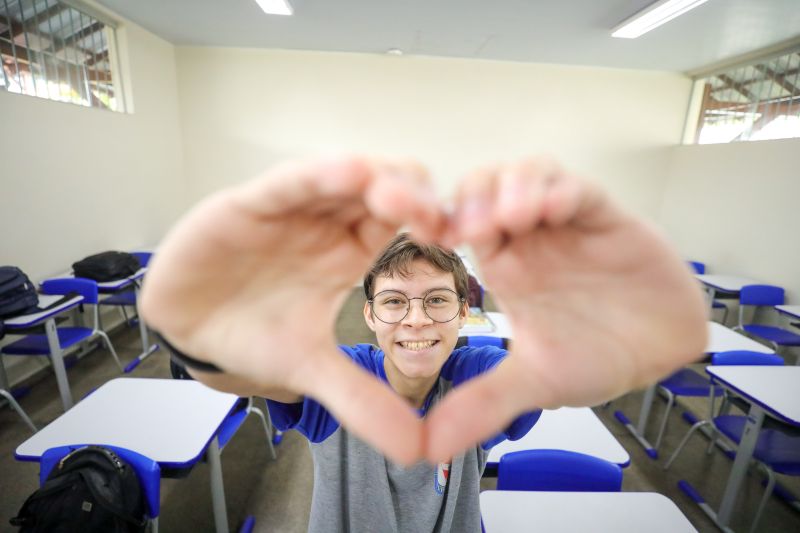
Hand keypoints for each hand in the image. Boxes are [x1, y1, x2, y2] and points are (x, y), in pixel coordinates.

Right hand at [140, 157, 444, 464]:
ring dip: (374, 179)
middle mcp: (329, 224)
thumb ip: (361, 400)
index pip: (402, 228)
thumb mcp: (312, 368)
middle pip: (382, 192)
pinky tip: (347, 173)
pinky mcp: (251, 203)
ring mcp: (293, 209)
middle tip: (436, 217)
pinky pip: (290, 183)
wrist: (189, 327)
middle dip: (412, 196)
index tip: (460, 242)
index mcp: (350, 253)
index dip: (431, 228)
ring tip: (399, 194)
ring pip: (342, 179)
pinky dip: (318, 176)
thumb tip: (416, 450)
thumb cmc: (252, 332)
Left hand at [424, 158, 707, 461]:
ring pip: (528, 176)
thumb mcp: (536, 381)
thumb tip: (429, 447)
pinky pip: (581, 190)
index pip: (457, 223)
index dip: (438, 221)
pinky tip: (554, 206)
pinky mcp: (607, 218)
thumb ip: (485, 403)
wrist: (662, 354)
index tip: (430, 237)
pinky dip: (564, 190)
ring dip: (514, 187)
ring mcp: (567, 224)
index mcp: (505, 266)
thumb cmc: (599, 354)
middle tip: (471, 224)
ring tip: (511, 215)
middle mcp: (530, 238)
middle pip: (485, 187)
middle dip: (473, 195)